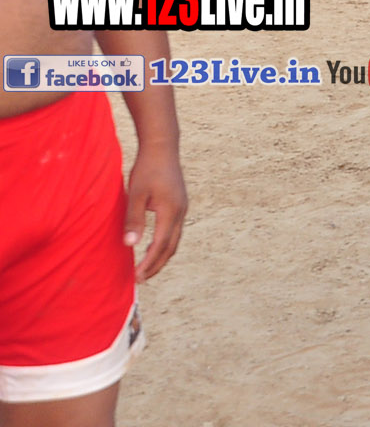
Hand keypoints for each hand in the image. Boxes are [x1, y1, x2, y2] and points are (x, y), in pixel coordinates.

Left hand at [124, 141, 186, 280]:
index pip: (161, 245)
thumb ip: (134, 219)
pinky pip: (174, 230)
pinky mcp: (179, 204)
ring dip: (161, 255)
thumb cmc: (147, 169)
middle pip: (171, 247)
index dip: (149, 263)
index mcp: (171, 212)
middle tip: (142, 279)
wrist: (162, 147)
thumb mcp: (136, 194)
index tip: (137, 277)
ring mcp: (182, 208)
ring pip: (175, 240)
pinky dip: (164, 243)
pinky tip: (152, 244)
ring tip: (147, 267)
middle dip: (157, 264)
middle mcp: (181, 212)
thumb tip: (130, 245)